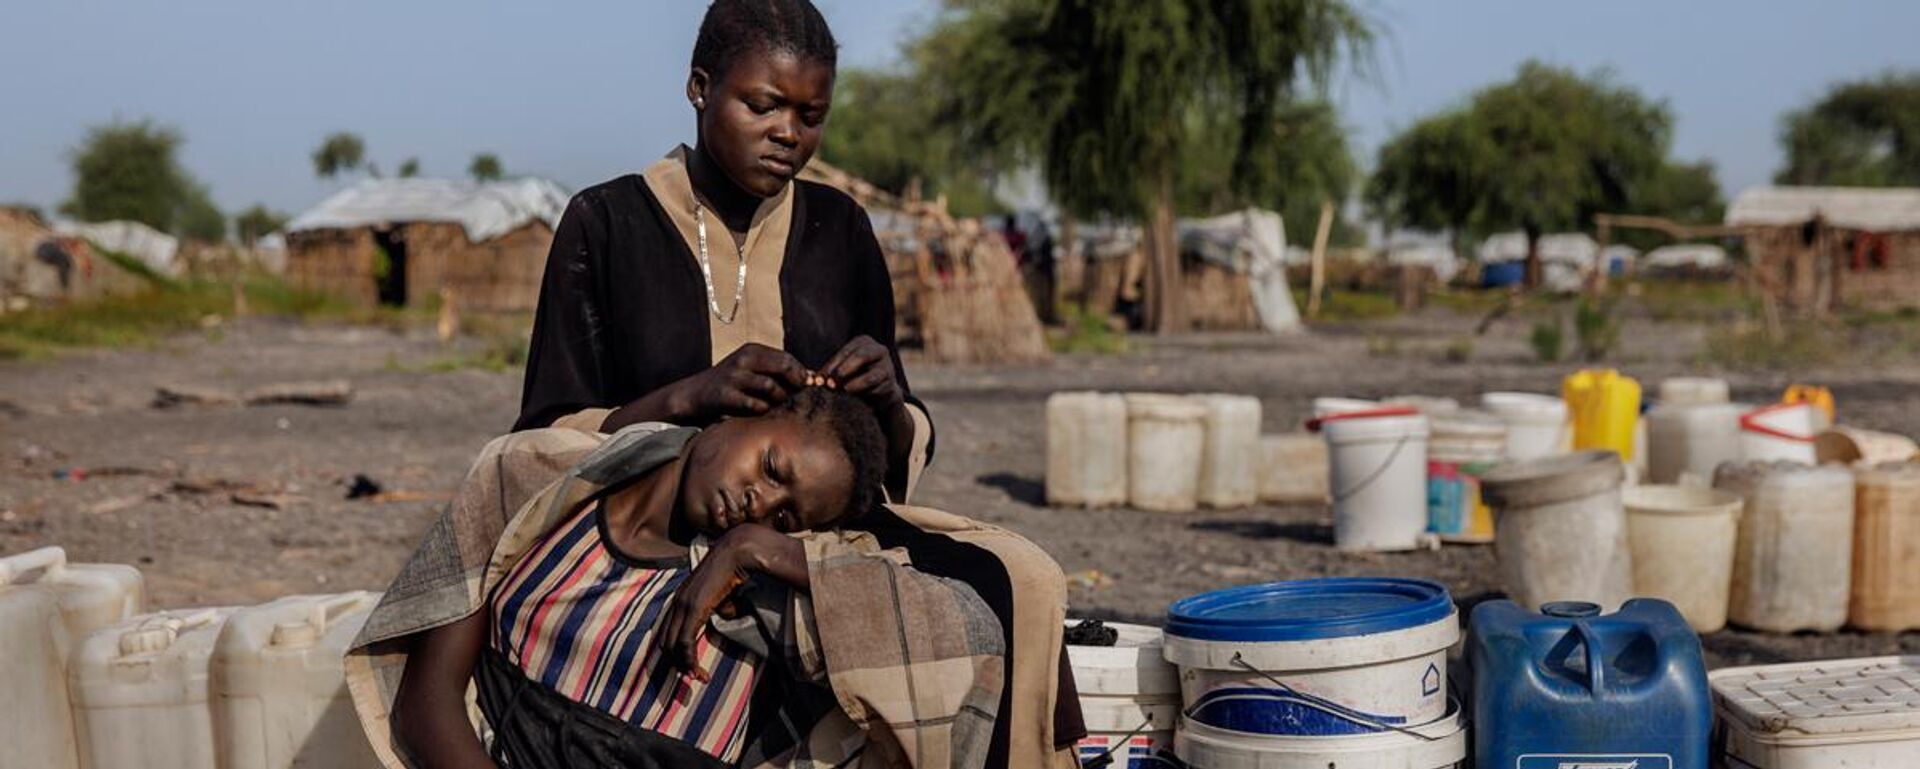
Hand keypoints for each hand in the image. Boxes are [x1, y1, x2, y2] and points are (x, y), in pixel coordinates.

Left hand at [656, 524, 802, 680]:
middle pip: (666, 643)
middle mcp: (676, 603)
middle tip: (695, 677)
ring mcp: (682, 605)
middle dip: (678, 664)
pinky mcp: (692, 609)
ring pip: (673, 646)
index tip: (693, 667)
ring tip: (699, 678)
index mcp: (680, 599)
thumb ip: (719, 606)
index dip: (678, 653)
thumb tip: (724, 615)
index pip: (669, 633)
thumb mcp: (723, 592)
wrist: (737, 551)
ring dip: (684, 666)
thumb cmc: (734, 568)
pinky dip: (689, 660)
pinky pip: (684, 642)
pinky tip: (699, 670)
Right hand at [670, 343, 808, 421]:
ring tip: (775, 405)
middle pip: (784, 367)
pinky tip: (759, 411)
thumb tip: (813, 377)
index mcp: (752, 350)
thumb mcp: (752, 370)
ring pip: (771, 387)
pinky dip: (762, 410)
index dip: (801, 373)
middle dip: (795, 384)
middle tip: (795, 396)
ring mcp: (734, 377)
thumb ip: (778, 371)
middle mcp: (744, 359)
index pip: (787, 358)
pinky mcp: (726, 395)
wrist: (695, 394)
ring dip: (779, 399)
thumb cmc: (731, 383)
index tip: (806, 386)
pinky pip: (755, 405)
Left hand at [821, 336, 903, 410]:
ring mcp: (888, 368)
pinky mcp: (891, 385)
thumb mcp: (843, 368)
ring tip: (844, 390)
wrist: (878, 391)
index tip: (820, 379)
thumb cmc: (855, 376)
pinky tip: (856, 398)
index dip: (831, 366)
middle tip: (830, 384)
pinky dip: (864, 395)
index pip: (846, 352)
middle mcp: (879, 351)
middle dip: (843, 372)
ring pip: (871, 376)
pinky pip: (876, 391)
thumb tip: (814, 379)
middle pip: (860, 357)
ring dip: (854, 385)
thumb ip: (831, 371)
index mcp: (864, 342)